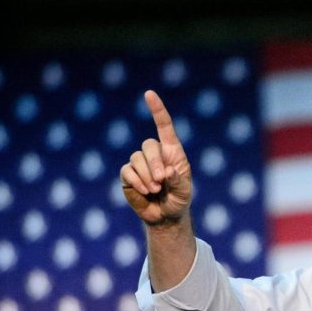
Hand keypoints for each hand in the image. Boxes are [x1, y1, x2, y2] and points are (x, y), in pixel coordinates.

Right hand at [120, 90, 192, 224]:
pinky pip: (127, 171)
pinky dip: (136, 181)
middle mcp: (155, 154)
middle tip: (161, 181)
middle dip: (154, 163)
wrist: (166, 216)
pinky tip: (144, 191)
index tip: (149, 94)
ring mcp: (140, 164)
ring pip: (136, 158)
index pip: (164, 126)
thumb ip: (178, 181)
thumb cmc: (179, 200)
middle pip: (148, 145)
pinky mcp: (128, 176)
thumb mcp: (184, 192)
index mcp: (173, 151)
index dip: (157, 110)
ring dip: (146, 176)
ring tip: (155, 190)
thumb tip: (166, 171)